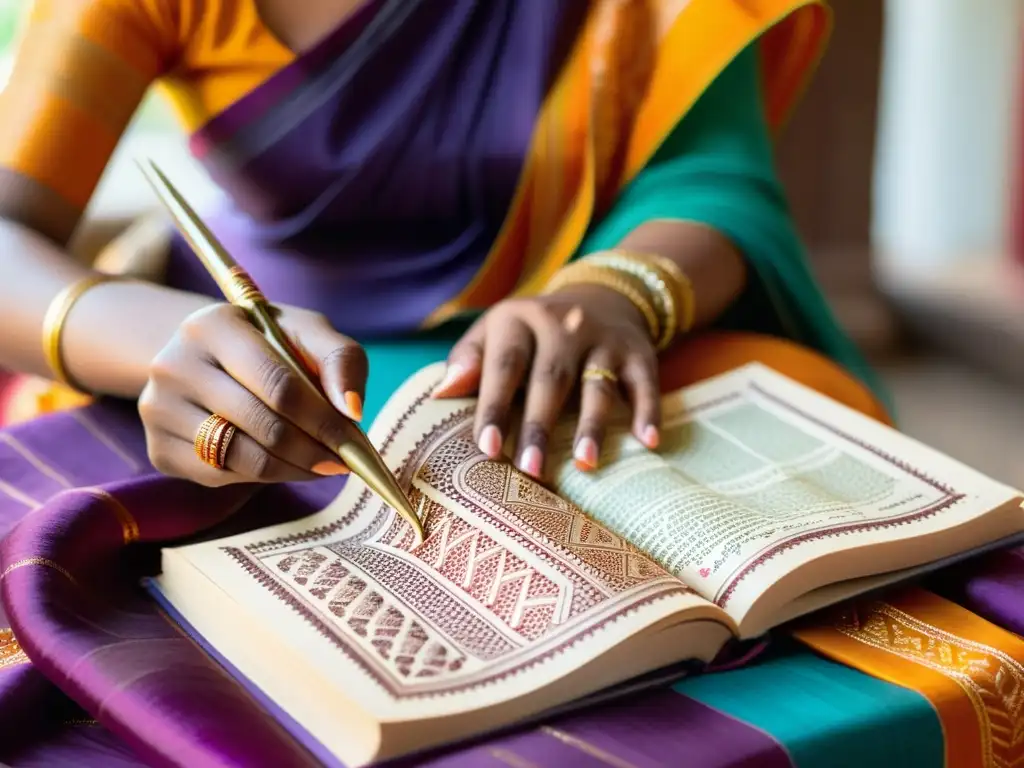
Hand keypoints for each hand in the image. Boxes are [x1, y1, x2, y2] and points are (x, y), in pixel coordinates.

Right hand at [139, 303, 366, 486]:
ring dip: (293, 468)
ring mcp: (158, 408)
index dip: (323, 420)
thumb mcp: (308, 335)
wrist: (207, 358)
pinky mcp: (158, 448)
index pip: (278, 384)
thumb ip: (341, 361)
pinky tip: (284, 464)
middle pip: (262, 425)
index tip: (352, 443)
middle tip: (343, 461)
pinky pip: (221, 477)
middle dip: (313, 450)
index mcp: (213, 324)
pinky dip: (262, 477)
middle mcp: (174, 364)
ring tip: (321, 464)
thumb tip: (353, 409)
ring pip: (242, 457)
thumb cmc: (270, 345)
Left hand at [433, 285, 660, 478]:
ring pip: (597, 385)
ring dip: (592, 426)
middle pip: (550, 380)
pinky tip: (648, 443)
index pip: (504, 365)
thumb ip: (468, 360)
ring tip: (585, 464)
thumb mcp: (496, 331)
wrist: (602, 294)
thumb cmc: (533, 333)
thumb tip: (440, 394)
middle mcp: (563, 324)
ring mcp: (603, 339)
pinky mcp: (638, 353)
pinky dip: (648, 413)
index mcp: (518, 319)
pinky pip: (645, 384)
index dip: (495, 406)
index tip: (488, 448)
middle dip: (540, 426)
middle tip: (531, 470)